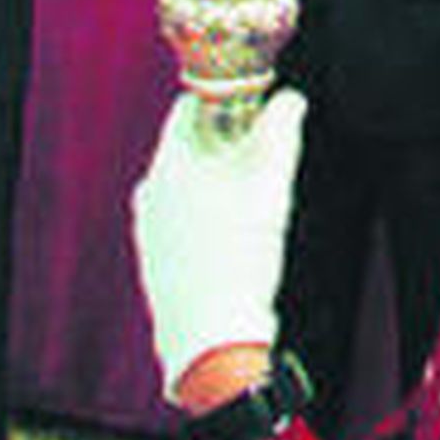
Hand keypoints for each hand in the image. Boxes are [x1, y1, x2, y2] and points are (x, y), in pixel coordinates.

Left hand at [132, 88, 304, 404]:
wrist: (214, 341)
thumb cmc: (237, 258)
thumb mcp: (270, 180)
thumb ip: (282, 127)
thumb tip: (290, 100)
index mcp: (166, 166)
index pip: (189, 108)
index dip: (228, 98)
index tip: (257, 104)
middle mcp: (149, 196)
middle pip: (191, 149)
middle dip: (229, 144)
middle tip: (266, 154)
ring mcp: (149, 235)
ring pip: (189, 188)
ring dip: (221, 183)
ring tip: (258, 201)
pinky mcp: (158, 266)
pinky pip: (186, 225)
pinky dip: (212, 219)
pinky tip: (239, 239)